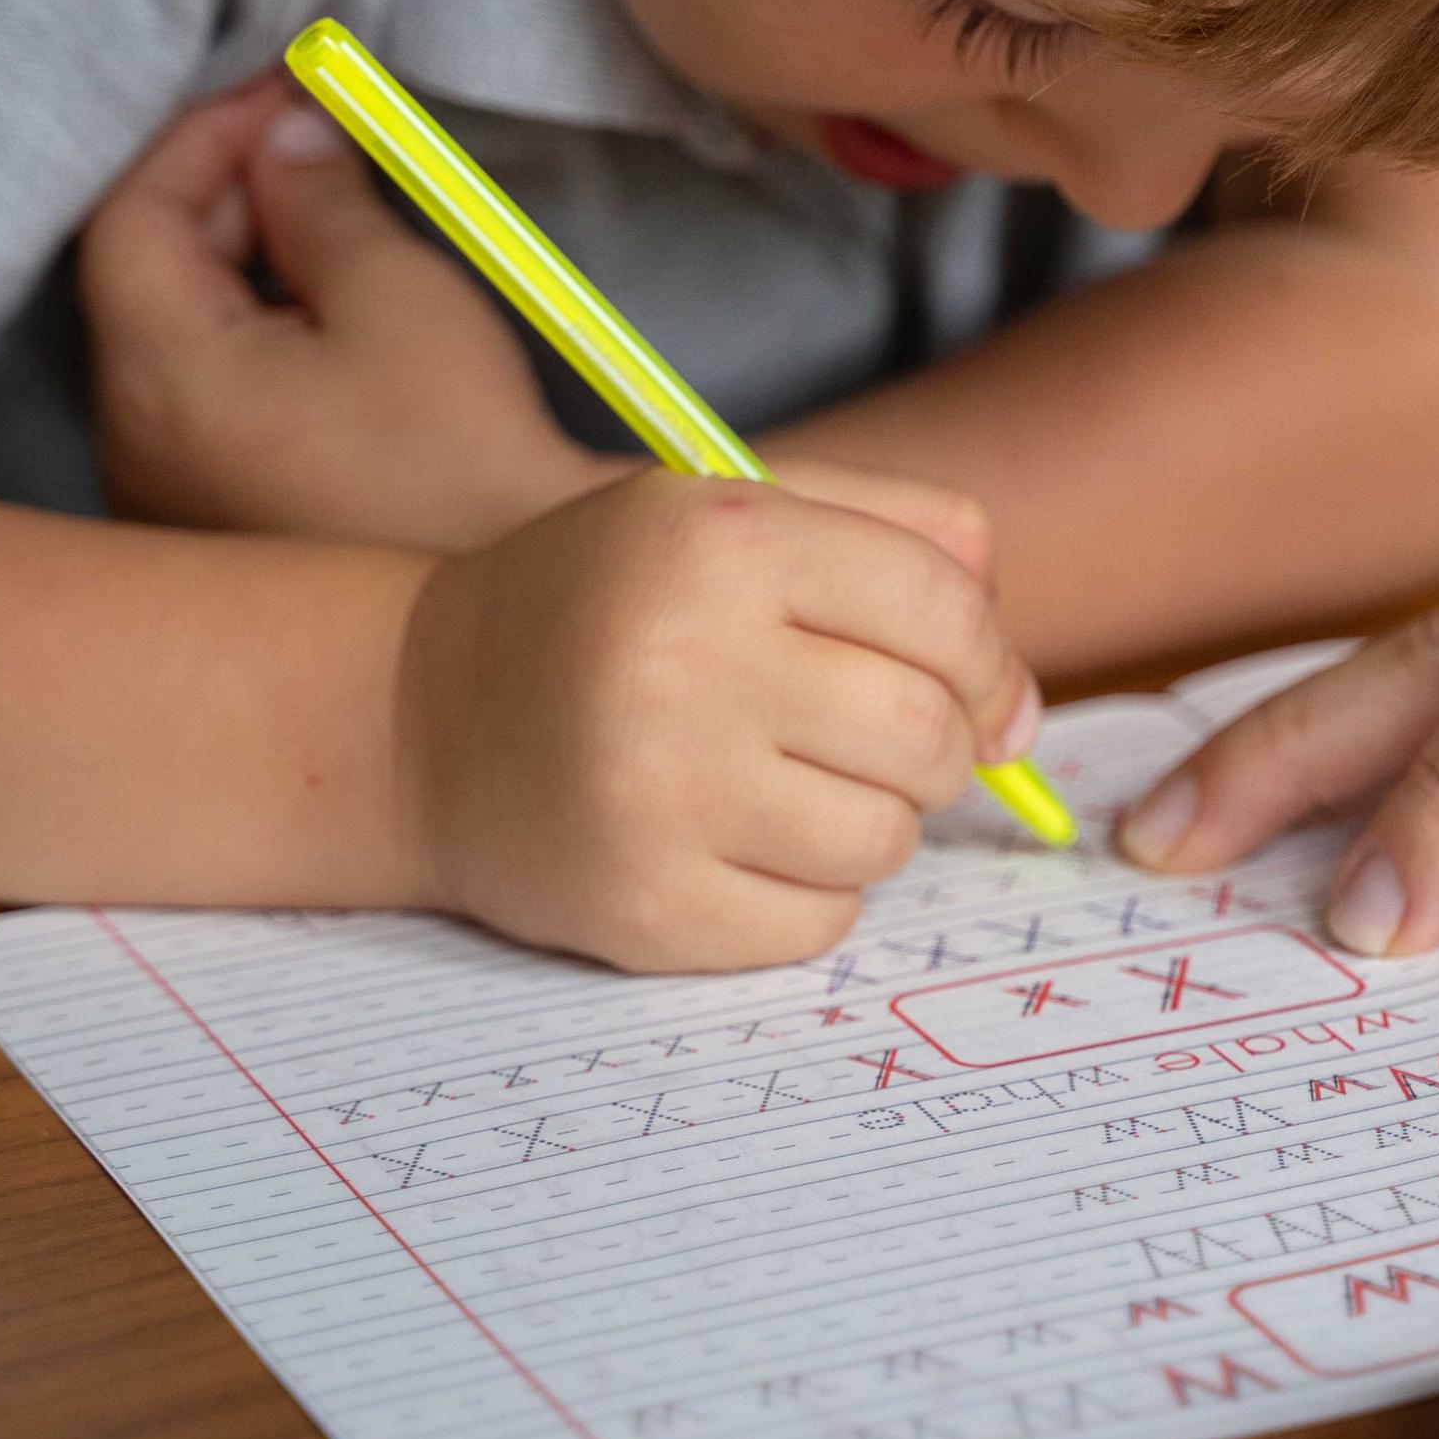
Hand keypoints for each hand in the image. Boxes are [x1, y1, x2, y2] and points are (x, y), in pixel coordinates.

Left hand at [81, 81, 618, 546]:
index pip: (131, 217)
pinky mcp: (210, 528)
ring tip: (334, 227)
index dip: (202, 137)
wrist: (511, 612)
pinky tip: (326, 321)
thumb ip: (323, 201)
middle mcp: (134, 444)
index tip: (283, 92)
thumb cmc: (463, 464)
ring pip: (172, 340)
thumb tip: (286, 135)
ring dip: (239, 268)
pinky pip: (200, 402)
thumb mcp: (401, 299)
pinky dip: (248, 338)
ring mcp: (163, 497)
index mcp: (166, 380)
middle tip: (319, 146)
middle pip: (143, 277)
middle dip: (225, 196)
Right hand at [394, 462, 1039, 969]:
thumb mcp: (737, 512)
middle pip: (928, 735)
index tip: (984, 694)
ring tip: (792, 787)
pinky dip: (808, 895)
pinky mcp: (641, 909)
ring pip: (885, 840)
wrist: (420, 718)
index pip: (945, 609)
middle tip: (880, 741)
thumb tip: (1017, 695)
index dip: (993, 663)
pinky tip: (740, 846)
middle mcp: (686, 663)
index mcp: (721, 543)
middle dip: (938, 749)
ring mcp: (657, 797)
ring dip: (870, 823)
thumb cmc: (615, 607)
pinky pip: (818, 926)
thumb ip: (904, 539)